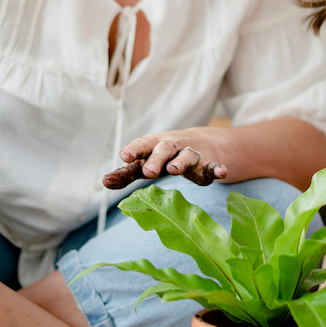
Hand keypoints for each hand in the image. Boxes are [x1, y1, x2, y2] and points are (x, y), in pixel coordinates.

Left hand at [102, 133, 226, 188]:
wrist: (202, 144)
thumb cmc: (166, 156)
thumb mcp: (147, 161)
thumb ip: (127, 173)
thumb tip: (104, 182)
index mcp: (155, 145)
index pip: (143, 145)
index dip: (134, 150)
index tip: (124, 156)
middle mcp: (174, 146)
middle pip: (164, 149)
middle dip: (156, 159)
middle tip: (148, 171)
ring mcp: (193, 154)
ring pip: (188, 156)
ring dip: (181, 162)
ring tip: (175, 170)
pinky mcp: (210, 165)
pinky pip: (214, 167)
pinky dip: (218, 169)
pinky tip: (221, 173)